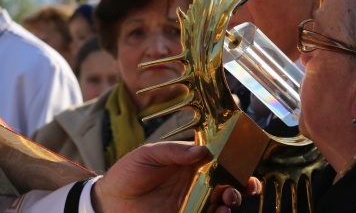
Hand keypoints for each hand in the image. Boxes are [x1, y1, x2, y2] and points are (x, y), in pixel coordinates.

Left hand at [91, 141, 260, 212]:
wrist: (109, 202)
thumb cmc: (127, 173)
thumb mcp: (148, 155)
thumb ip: (173, 151)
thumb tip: (201, 150)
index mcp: (189, 162)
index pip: (218, 159)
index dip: (235, 160)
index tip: (246, 162)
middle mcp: (195, 182)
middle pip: (227, 183)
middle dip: (242, 184)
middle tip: (246, 185)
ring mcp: (192, 202)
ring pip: (222, 203)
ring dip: (232, 201)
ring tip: (228, 200)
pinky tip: (218, 212)